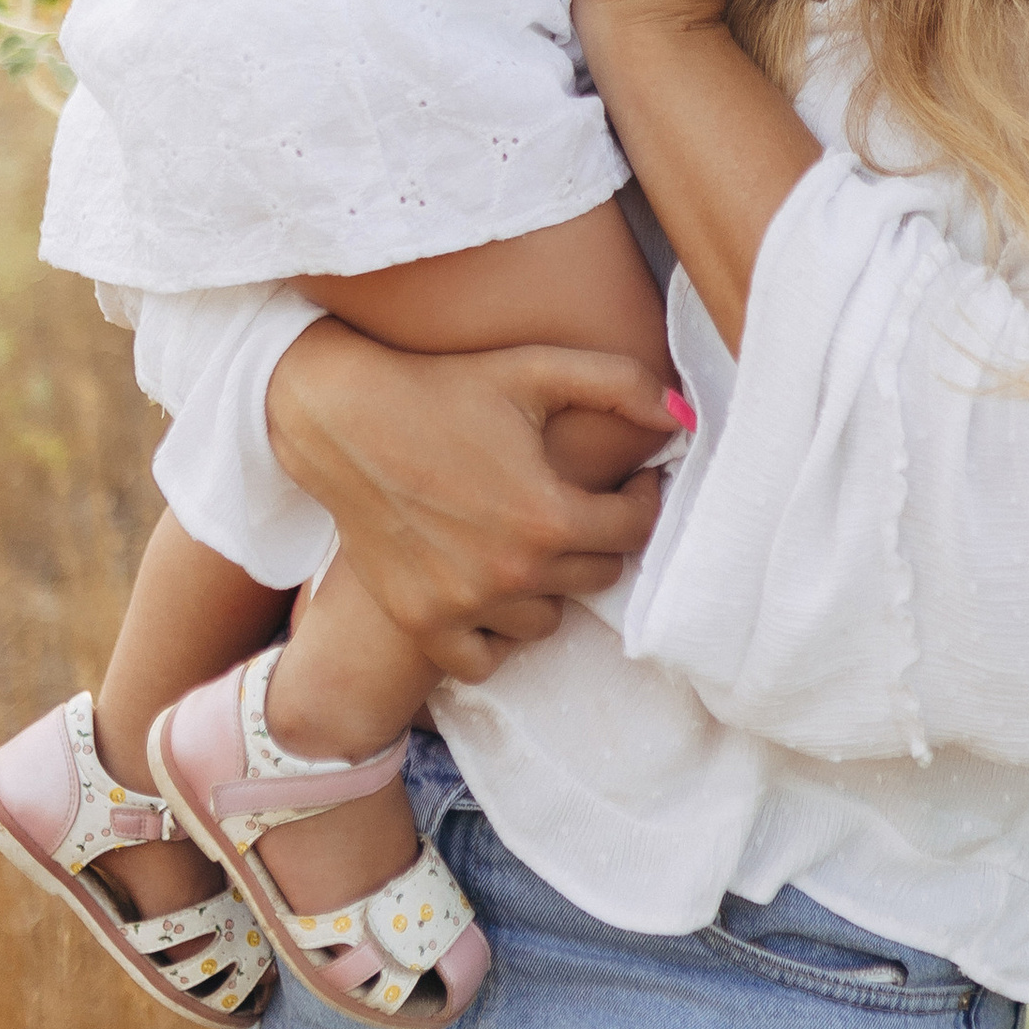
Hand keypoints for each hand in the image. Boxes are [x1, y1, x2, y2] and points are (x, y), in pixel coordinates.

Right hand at [266, 324, 670, 681]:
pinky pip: (486, 658)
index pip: (636, 530)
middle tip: (575, 506)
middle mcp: (511, 573)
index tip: (627, 483)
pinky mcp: (422, 622)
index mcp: (548, 515)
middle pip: (597, 576)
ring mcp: (464, 605)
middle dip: (597, 539)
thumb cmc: (446, 387)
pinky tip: (492, 589)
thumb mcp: (536, 369)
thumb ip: (619, 383)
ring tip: (529, 543)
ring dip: (550, 586)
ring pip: (548, 619)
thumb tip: (684, 414)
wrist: (343, 420)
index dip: (641, 500)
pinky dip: (496, 633)